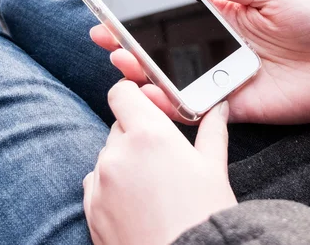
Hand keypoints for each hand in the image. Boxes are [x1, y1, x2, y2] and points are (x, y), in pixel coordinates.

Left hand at [83, 80, 236, 244]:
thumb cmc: (203, 216)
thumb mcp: (214, 169)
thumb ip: (212, 131)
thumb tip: (219, 108)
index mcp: (149, 134)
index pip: (121, 93)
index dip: (132, 93)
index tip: (145, 103)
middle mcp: (118, 153)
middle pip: (119, 125)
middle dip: (137, 132)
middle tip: (162, 155)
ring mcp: (100, 181)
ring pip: (108, 154)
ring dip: (124, 160)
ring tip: (152, 186)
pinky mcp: (90, 208)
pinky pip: (96, 181)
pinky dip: (111, 184)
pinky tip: (135, 202)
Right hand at [91, 0, 309, 124]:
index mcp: (224, 18)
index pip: (174, 15)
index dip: (144, 13)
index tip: (114, 7)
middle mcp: (216, 47)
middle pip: (166, 47)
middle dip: (132, 42)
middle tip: (104, 36)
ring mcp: (222, 77)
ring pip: (174, 77)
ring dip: (144, 72)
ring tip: (121, 61)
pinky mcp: (234, 105)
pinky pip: (197, 106)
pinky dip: (172, 104)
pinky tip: (149, 94)